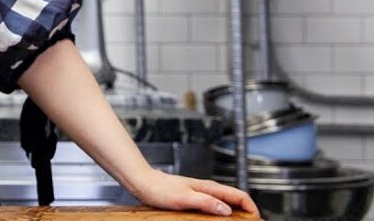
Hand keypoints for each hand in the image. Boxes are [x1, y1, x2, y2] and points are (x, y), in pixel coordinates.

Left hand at [128, 168, 258, 216]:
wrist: (142, 182)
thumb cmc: (160, 188)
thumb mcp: (184, 198)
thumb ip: (206, 202)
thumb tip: (227, 210)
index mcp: (210, 188)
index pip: (240, 195)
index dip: (252, 208)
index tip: (256, 220)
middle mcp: (208, 189)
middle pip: (235, 200)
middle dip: (246, 211)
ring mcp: (200, 193)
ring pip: (225, 203)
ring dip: (234, 213)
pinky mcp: (193, 198)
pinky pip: (213, 206)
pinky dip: (220, 214)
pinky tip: (216, 220)